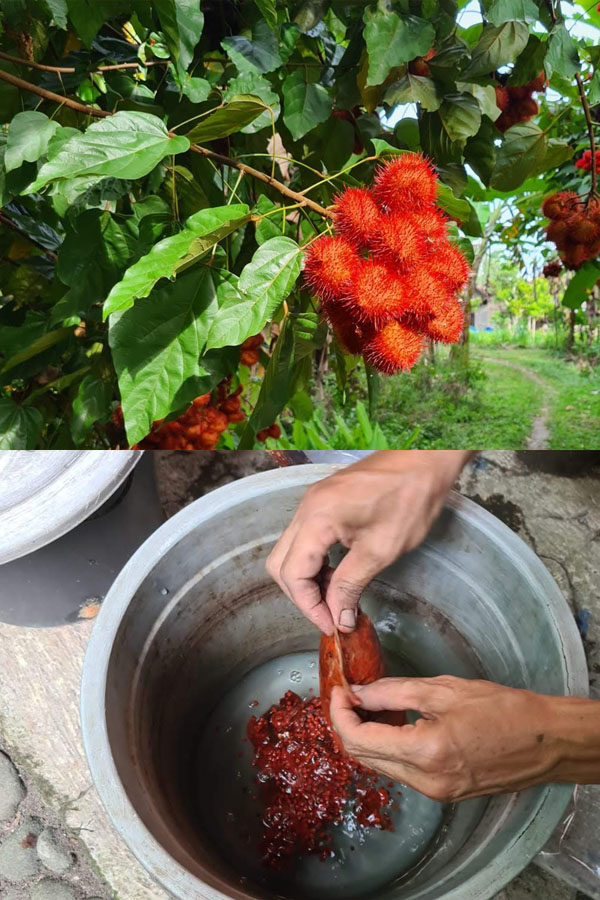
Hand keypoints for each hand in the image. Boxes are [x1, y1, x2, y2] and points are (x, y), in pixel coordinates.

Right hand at [266, 450, 473, 633]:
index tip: (332, 625)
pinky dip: (315, 561)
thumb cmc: (410, 498)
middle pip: (281, 564)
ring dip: (308, 579)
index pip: (293, 574)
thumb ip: (351, 585)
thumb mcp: (381, 550)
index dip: (309, 606)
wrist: (425, 461)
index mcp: (317, 518)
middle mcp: (306, 508)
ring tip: (338, 596)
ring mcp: (312, 502)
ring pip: (290, 552)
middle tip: (331, 614)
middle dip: (302, 595)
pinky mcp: (323, 501)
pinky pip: (304, 538)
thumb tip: (338, 616)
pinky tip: (339, 573)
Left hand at [330, 676, 599, 801]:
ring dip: (366, 736)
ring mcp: (434, 792)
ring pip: (380, 766)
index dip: (340, 713)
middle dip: (347, 724)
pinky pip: (401, 771)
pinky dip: (387, 747)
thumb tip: (358, 692)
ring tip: (368, 704)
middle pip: (363, 757)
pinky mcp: (442, 793)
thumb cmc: (503, 710)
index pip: (359, 739)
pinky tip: (392, 722)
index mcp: (425, 752)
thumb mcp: (444, 689)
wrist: (545, 741)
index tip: (339, 690)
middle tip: (349, 694)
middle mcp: (425, 781)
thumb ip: (393, 691)